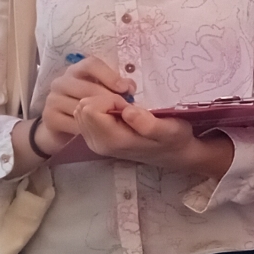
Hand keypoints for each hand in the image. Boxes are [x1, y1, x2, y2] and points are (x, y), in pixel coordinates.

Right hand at [37, 57, 135, 155]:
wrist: (63, 127)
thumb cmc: (88, 104)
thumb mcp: (104, 91)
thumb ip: (118, 86)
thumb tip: (129, 87)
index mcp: (76, 70)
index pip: (91, 64)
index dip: (109, 75)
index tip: (124, 89)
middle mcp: (61, 81)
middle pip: (87, 87)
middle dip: (108, 99)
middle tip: (124, 109)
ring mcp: (53, 99)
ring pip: (80, 106)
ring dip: (99, 114)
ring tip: (113, 120)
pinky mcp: (49, 116)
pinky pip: (73, 121)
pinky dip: (88, 126)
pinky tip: (97, 129)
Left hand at [72, 96, 227, 174]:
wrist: (172, 154)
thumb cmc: (173, 139)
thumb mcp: (170, 130)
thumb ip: (148, 123)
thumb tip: (127, 111)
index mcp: (113, 140)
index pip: (91, 108)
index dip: (110, 99)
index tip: (130, 104)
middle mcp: (98, 143)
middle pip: (82, 109)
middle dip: (103, 100)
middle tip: (126, 105)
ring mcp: (94, 143)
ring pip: (80, 111)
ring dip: (100, 103)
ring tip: (123, 109)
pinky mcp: (94, 139)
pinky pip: (84, 116)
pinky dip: (98, 109)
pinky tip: (117, 113)